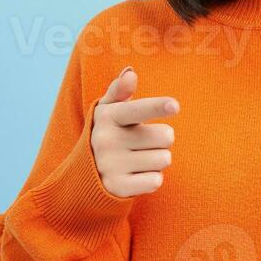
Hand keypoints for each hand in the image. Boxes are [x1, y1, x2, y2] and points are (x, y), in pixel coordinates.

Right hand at [91, 65, 179, 196]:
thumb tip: (130, 73)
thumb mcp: (110, 110)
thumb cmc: (110, 133)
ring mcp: (111, 165)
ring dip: (158, 160)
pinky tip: (136, 175)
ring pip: (164, 159)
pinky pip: (156, 181)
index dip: (157, 106)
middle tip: (142, 143)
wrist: (86, 172)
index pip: (138, 109)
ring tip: (138, 159)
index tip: (174, 105)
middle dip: (161, 140)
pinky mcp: (118, 187)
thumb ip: (120, 90)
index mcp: (109, 116)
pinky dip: (152, 179)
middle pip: (165, 136)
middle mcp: (107, 140)